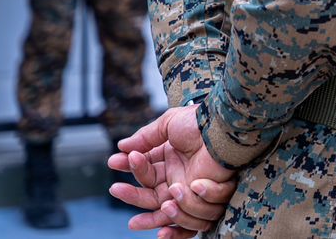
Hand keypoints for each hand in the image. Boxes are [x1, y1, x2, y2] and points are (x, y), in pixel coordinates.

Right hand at [108, 104, 236, 236]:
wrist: (222, 130)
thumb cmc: (199, 124)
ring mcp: (191, 190)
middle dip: (132, 195)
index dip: (130, 168)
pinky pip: (193, 213)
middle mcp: (178, 178)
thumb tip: (122, 146)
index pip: (145, 172)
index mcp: (170, 160)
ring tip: (167, 190)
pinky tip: (188, 189)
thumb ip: (146, 136)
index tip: (113, 161)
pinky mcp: (205, 199)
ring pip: (167, 211)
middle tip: (115, 189)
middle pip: (149, 198)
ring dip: (158, 206)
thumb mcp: (169, 124)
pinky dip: (190, 205)